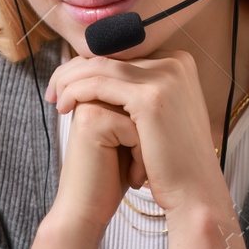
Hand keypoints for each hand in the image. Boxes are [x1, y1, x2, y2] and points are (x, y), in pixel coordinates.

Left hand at [47, 50, 248, 248]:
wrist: (194, 192)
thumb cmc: (171, 160)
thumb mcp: (158, 115)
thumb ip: (137, 91)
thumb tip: (100, 75)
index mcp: (178, 63)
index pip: (121, 56)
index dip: (90, 68)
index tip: (67, 85)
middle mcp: (175, 63)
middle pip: (109, 58)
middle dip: (75, 72)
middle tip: (54, 90)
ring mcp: (165, 78)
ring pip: (100, 69)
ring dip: (70, 82)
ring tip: (55, 99)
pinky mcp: (151, 97)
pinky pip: (98, 85)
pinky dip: (76, 92)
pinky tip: (64, 107)